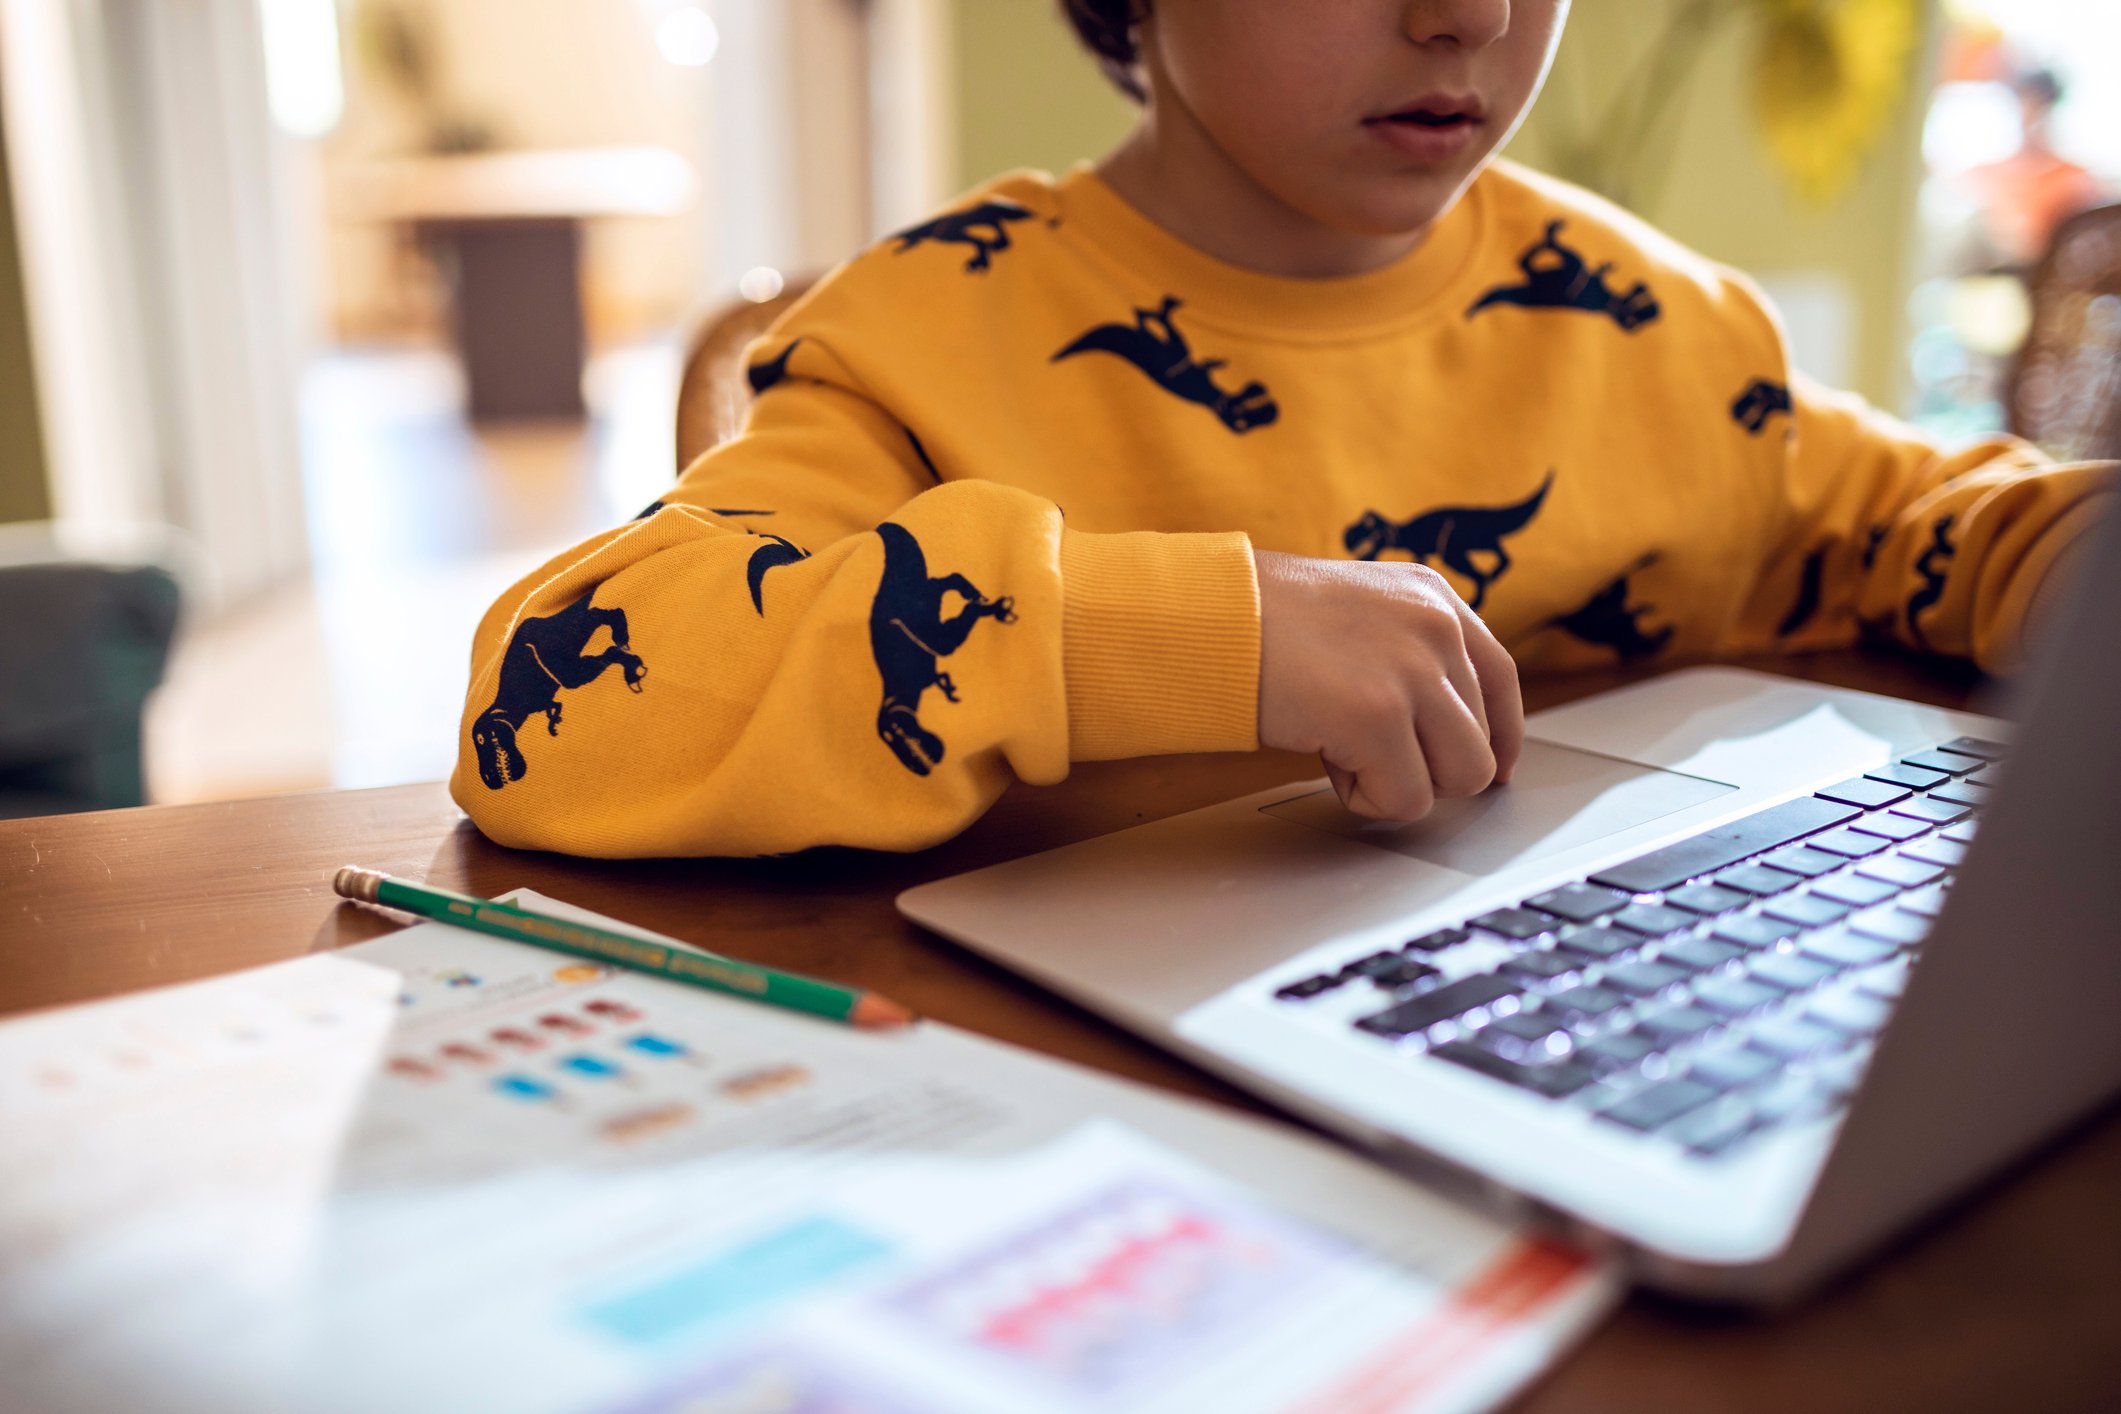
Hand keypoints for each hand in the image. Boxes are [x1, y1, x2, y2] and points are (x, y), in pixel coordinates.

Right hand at [1256, 551, 1523, 822]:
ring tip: (1347, 753)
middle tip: (1366, 750)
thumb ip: (1409, 651)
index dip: (1499, 736)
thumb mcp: (1360, 611)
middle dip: (1428, 764)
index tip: (1491, 767)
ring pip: (1460, 778)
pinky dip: (1366, 796)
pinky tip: (1328, 760)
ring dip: (1403, 783)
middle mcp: (1436, 629)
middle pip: (1481, 743)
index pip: (1502, 679)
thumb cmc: (1262, 621)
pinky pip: (1406, 799)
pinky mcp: (1379, 718)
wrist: (1208, 619)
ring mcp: (1412, 672)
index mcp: (1434, 598)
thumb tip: (1445, 726)